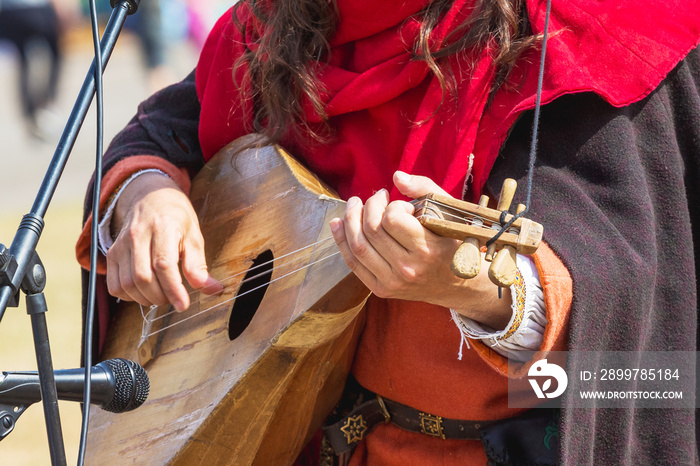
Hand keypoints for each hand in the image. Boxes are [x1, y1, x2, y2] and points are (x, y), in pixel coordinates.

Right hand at [105, 173, 221, 310]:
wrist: (151, 197)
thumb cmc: (176, 218)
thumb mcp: (194, 236)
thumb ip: (199, 265)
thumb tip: (213, 290)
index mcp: (163, 227)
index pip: (163, 264)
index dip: (173, 289)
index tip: (184, 305)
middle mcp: (138, 235)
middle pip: (142, 277)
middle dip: (161, 296)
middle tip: (174, 298)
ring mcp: (121, 244)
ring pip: (127, 283)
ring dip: (146, 298)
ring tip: (162, 295)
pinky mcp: (111, 253)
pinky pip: (114, 284)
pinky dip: (129, 296)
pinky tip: (144, 292)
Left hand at [330, 171, 511, 328]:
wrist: (459, 286)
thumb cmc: (453, 242)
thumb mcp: (448, 212)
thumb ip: (425, 189)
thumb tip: (396, 177)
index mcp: (427, 249)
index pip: (392, 219)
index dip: (393, 205)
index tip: (404, 206)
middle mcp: (408, 268)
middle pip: (371, 230)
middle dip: (368, 206)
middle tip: (376, 197)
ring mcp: (393, 282)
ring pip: (358, 245)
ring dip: (350, 219)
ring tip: (354, 205)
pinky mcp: (381, 290)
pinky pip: (353, 263)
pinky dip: (341, 241)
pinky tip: (338, 223)